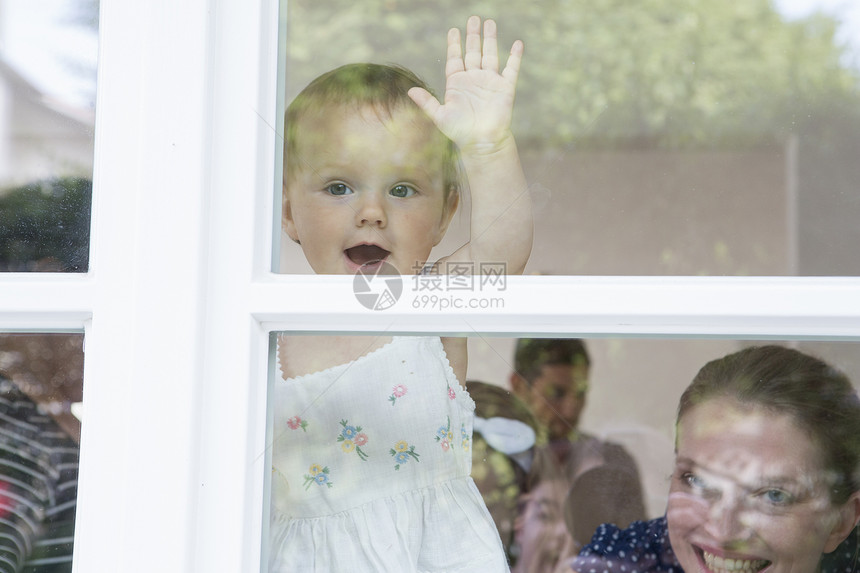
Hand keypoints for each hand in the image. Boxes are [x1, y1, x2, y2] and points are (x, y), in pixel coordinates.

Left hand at [408, 16, 522, 152]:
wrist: (482, 143)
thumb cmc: (460, 132)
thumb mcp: (440, 116)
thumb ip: (427, 102)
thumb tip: (410, 90)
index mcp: (457, 84)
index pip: (455, 59)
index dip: (454, 44)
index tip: (453, 30)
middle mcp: (473, 80)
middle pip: (472, 52)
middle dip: (473, 35)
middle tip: (473, 18)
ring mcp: (490, 82)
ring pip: (490, 55)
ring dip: (490, 39)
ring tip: (489, 22)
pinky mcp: (505, 88)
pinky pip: (511, 68)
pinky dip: (515, 56)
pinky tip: (517, 43)